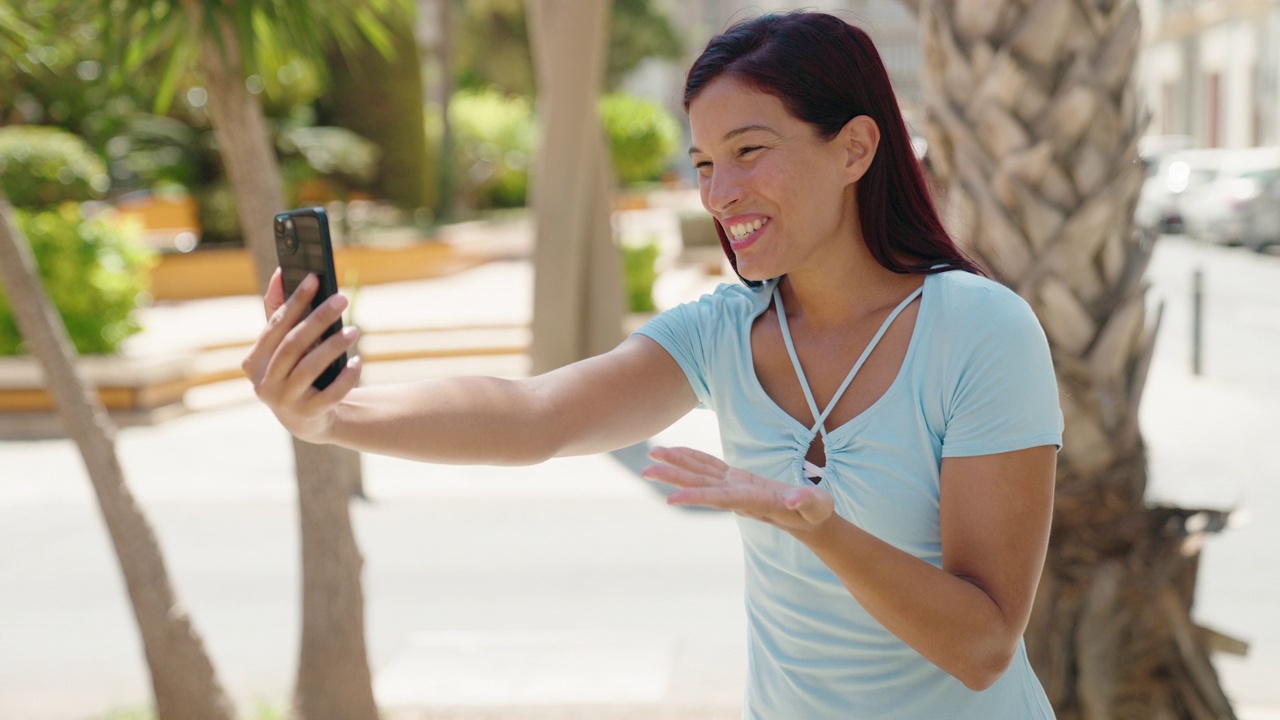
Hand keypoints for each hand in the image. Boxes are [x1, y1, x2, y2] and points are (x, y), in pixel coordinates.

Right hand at [240, 268, 361, 441]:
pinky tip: (358, 361)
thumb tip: (280, 272)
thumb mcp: (282, 347)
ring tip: (355, 330)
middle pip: (293, 344)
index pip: (275, 325)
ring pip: (309, 368)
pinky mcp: (308, 415)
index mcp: (253, 362)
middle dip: (318, 319)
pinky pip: (331, 394)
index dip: (295, 300)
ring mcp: (284, 402)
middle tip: (342, 299)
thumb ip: (278, 312)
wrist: (306, 418)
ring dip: (333, 347)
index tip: (314, 278)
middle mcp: (264, 383)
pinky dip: (346, 377)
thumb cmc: (292, 371)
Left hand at [641, 446, 834, 533]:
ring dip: (676, 465)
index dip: (696, 497)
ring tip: (652, 456)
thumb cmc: (815, 513)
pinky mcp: (737, 479)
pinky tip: (674, 451)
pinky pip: (710, 466)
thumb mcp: (818, 507)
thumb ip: (807, 502)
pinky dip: (692, 457)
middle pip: (701, 486)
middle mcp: (737, 496)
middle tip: (646, 471)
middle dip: (674, 478)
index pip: (720, 499)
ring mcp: (734, 487)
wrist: (808, 520)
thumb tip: (795, 499)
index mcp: (753, 502)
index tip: (670, 498)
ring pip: (701, 474)